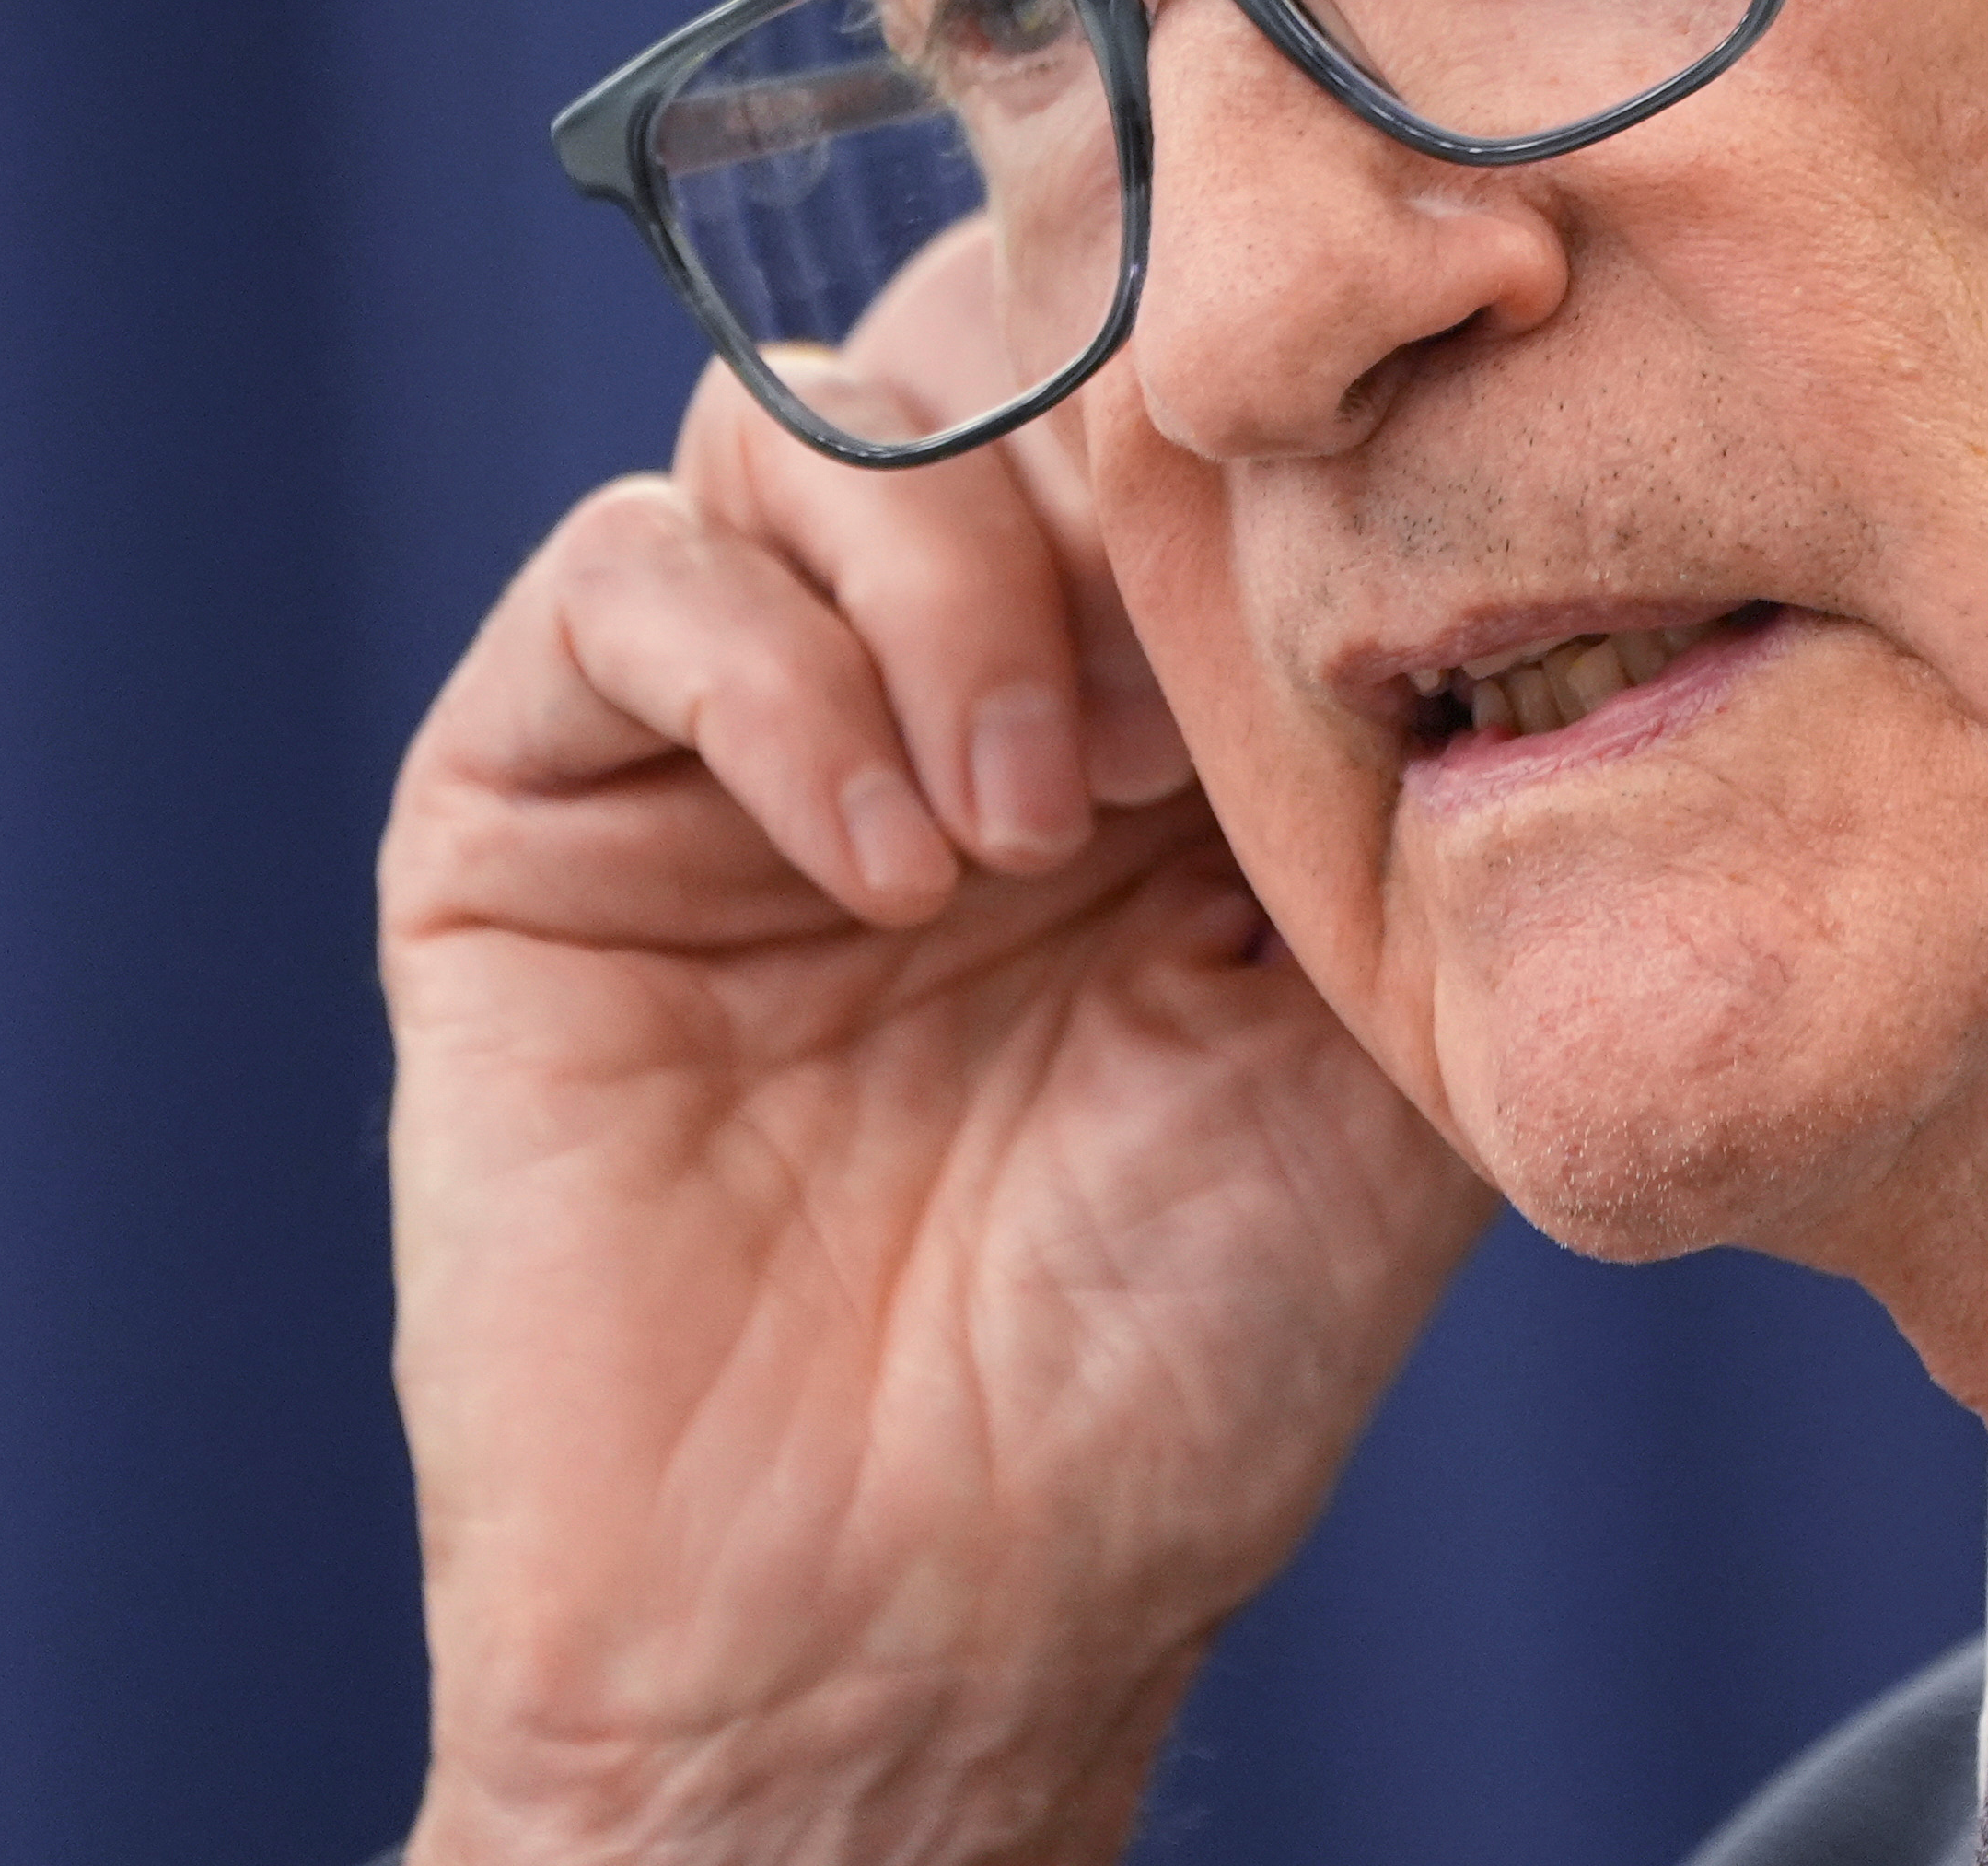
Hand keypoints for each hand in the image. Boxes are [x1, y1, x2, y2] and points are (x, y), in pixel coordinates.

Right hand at [381, 234, 1488, 1865]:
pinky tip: (890, 862)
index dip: (1238, 397)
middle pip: (971, 358)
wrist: (907, 1629)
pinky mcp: (533, 803)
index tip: (1343, 487)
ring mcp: (721, 733)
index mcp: (1137, 704)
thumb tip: (1454, 514)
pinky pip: (621, 580)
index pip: (1156, 397)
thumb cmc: (1176, 1369)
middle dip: (1089, 460)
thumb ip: (1406, 770)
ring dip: (944, 577)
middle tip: (1175, 682)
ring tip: (1032, 821)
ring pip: (795, 427)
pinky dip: (773, 671)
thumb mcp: (1386, 1032)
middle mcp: (923, 677)